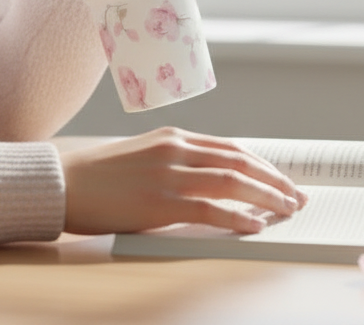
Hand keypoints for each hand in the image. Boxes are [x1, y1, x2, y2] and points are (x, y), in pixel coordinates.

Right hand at [58, 128, 306, 234]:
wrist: (65, 181)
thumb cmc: (101, 175)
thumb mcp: (145, 156)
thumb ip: (177, 162)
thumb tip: (212, 182)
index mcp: (174, 137)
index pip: (232, 148)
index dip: (264, 165)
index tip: (284, 181)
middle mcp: (176, 149)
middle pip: (240, 162)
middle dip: (275, 180)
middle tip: (298, 198)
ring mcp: (169, 174)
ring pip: (232, 182)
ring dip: (266, 197)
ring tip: (286, 211)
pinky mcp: (159, 202)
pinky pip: (209, 210)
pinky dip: (237, 218)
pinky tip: (254, 226)